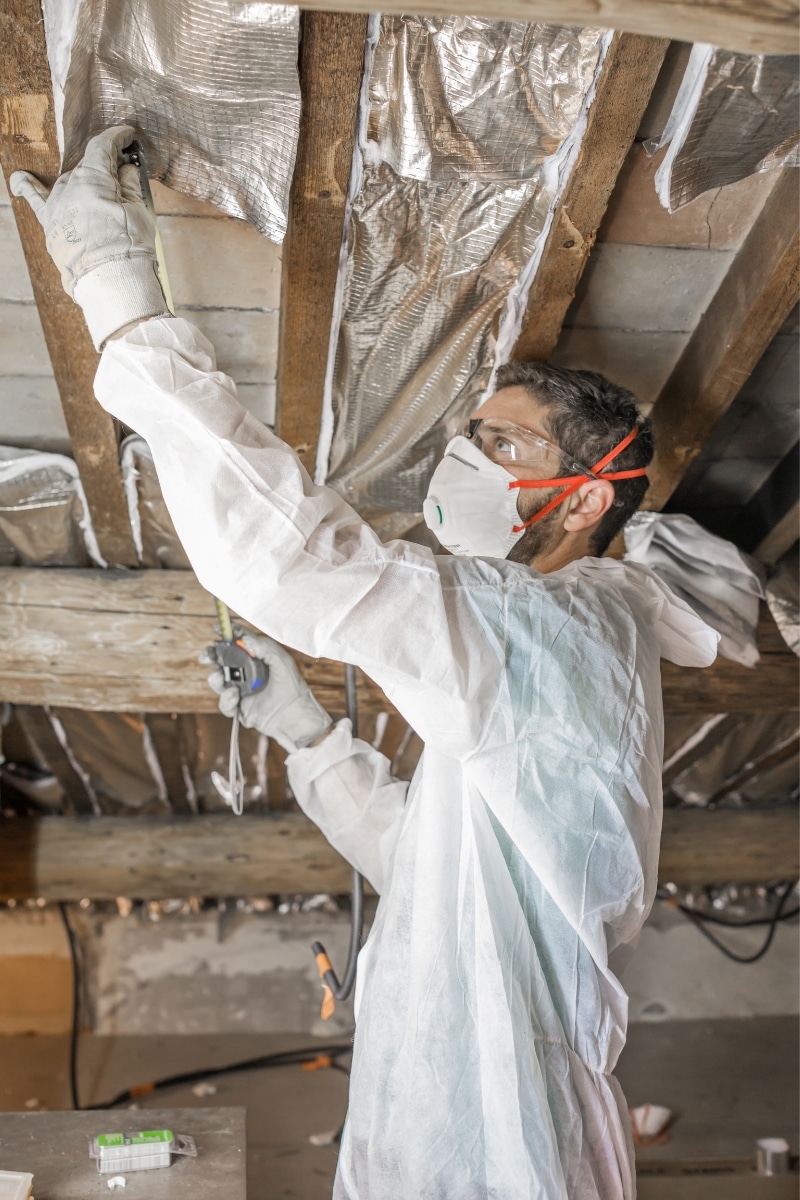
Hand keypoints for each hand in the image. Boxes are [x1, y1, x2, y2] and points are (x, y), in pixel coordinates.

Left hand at [10, 125, 169, 348]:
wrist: (111, 284)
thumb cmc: (128, 249)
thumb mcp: (138, 211)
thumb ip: (129, 184)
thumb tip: (125, 167)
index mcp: (92, 178)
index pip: (102, 146)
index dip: (117, 137)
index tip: (127, 135)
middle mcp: (69, 188)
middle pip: (87, 168)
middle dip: (105, 169)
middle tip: (125, 178)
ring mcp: (57, 207)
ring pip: (69, 184)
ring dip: (83, 184)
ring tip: (100, 193)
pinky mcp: (51, 227)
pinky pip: (35, 202)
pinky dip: (27, 188)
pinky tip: (20, 179)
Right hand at [202, 629, 331, 754]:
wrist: (296, 715)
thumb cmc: (293, 686)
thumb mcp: (281, 661)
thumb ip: (264, 647)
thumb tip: (244, 639)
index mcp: (256, 659)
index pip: (238, 643)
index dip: (227, 634)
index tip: (217, 628)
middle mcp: (246, 673)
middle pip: (222, 662)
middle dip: (211, 656)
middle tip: (207, 655)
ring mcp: (241, 691)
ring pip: (219, 682)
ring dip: (215, 678)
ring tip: (219, 677)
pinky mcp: (240, 709)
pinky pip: (225, 704)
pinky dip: (226, 699)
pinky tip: (235, 695)